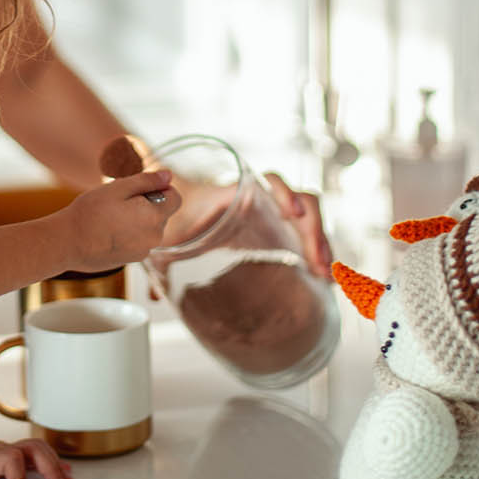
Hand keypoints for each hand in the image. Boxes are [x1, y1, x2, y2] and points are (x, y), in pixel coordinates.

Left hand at [0, 423, 71, 478]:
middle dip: (51, 469)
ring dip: (54, 465)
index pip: (10, 459)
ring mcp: (3, 450)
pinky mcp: (6, 454)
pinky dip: (50, 464)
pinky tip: (62, 474)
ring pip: (37, 448)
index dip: (21, 477)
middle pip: (32, 448)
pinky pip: (33, 455)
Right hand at [60, 168, 180, 272]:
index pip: (176, 198)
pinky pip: (138, 240)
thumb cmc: (90, 213)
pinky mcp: (132, 260)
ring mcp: (144, 251)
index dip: (161, 188)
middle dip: (146, 204)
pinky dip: (129, 234)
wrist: (68, 244)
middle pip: (162, 213)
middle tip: (118, 202)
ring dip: (137, 219)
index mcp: (154, 217)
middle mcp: (154, 237)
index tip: (140, 188)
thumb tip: (168, 176)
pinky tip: (107, 231)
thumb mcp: (118, 188)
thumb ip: (146, 181)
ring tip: (110, 218)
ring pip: (149, 227)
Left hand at [162, 172, 332, 278]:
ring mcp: (275, 215)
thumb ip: (162, 260)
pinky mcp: (281, 230)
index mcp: (240, 193)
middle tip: (317, 262)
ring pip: (310, 218)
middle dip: (315, 230)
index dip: (286, 193)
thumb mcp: (174, 235)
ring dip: (321, 243)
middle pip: (303, 202)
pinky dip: (318, 251)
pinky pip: (307, 234)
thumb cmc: (180, 216)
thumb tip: (153, 297)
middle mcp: (264, 200)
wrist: (182, 210)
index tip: (292, 214)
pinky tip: (323, 275)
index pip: (271, 181)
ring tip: (325, 274)